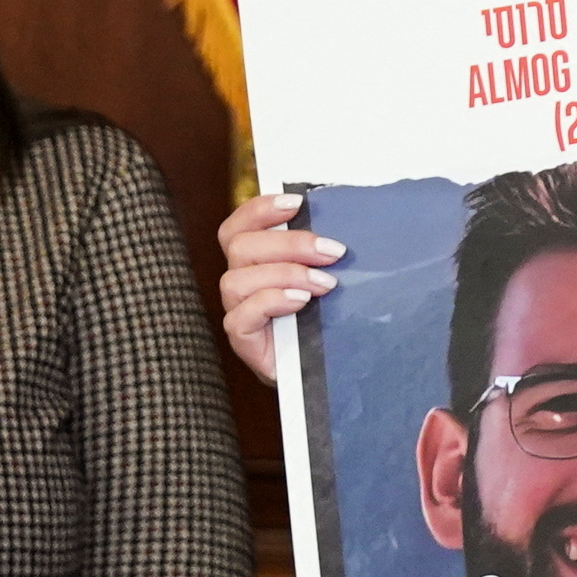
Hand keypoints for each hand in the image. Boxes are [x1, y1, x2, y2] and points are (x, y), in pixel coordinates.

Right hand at [217, 191, 345, 382]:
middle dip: (289, 244)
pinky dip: (271, 302)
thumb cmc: (327, 322)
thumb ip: (322, 255)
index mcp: (255, 261)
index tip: (297, 202)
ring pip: (236, 280)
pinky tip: (301, 302)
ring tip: (324, 284)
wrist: (328, 373)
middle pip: (241, 247)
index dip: (260, 209)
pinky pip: (240, 317)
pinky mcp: (244, 341)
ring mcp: (239, 312)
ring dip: (284, 274)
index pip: (239, 226)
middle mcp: (241, 283)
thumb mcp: (328, 279)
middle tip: (332, 251)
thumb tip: (340, 229)